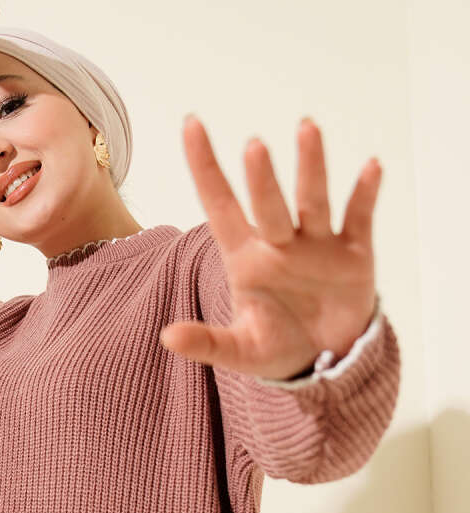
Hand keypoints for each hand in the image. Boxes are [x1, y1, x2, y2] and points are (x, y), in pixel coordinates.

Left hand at [160, 116, 379, 379]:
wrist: (323, 363)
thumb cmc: (276, 346)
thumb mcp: (239, 351)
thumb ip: (207, 343)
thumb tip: (166, 338)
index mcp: (246, 258)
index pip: (220, 206)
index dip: (205, 168)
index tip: (191, 125)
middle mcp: (280, 243)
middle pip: (268, 205)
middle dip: (261, 179)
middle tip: (253, 148)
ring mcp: (317, 244)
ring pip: (311, 201)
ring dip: (310, 168)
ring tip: (306, 129)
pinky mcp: (353, 254)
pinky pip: (359, 218)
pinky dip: (365, 195)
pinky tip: (370, 169)